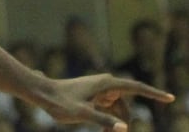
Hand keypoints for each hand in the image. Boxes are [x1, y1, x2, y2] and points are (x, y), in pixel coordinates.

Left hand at [37, 73, 172, 130]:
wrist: (40, 93)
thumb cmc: (59, 103)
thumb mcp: (82, 114)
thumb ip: (103, 121)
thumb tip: (124, 128)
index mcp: (106, 84)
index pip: (136, 87)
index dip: (154, 93)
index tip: (170, 98)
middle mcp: (105, 83)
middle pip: (126, 105)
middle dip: (124, 122)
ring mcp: (99, 89)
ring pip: (118, 109)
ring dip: (116, 123)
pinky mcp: (93, 95)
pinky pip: (109, 110)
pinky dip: (109, 121)